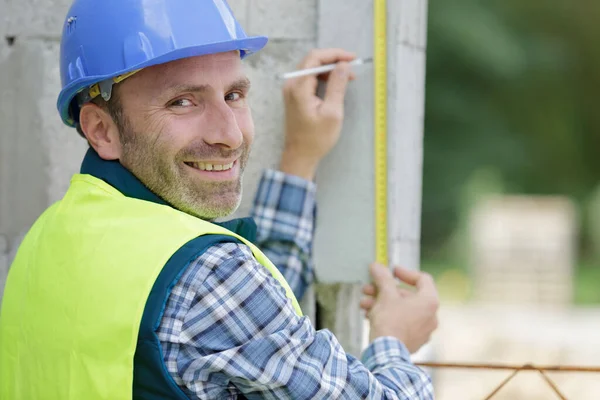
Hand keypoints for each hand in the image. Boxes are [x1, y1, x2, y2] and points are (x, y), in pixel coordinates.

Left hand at [279, 48, 356, 179]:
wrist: (300, 155)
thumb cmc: (316, 138)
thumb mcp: (332, 112)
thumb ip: (337, 86)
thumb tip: (344, 65)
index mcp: (299, 88)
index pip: (315, 58)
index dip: (335, 54)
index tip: (352, 58)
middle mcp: (291, 85)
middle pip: (312, 60)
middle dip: (333, 60)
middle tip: (352, 66)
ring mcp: (291, 90)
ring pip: (311, 68)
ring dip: (329, 69)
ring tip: (348, 76)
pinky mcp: (294, 96)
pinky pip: (308, 78)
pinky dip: (323, 77)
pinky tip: (336, 83)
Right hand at [360, 263, 438, 352]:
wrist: (386, 354)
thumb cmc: (391, 322)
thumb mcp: (385, 295)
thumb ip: (383, 278)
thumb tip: (377, 265)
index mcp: (430, 302)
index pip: (423, 279)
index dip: (406, 272)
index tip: (391, 271)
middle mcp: (431, 316)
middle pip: (408, 296)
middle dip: (385, 291)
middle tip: (369, 288)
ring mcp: (423, 331)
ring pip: (401, 310)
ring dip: (382, 303)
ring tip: (364, 303)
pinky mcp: (413, 341)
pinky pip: (400, 323)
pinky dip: (387, 316)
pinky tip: (370, 315)